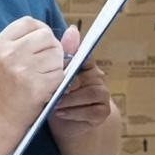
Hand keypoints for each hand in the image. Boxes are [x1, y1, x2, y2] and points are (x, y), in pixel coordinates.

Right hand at [0, 17, 66, 127]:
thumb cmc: (4, 86)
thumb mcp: (8, 58)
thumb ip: (36, 40)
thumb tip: (74, 30)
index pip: (29, 22)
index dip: (40, 32)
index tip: (39, 45)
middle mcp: (9, 54)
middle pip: (47, 36)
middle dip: (51, 48)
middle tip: (41, 64)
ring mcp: (22, 70)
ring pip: (56, 54)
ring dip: (55, 65)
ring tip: (41, 76)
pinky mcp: (36, 86)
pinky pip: (60, 74)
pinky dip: (57, 80)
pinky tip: (44, 87)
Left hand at [48, 25, 113, 141]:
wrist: (69, 126)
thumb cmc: (58, 98)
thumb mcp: (55, 76)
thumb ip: (62, 55)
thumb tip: (72, 29)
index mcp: (86, 65)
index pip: (82, 57)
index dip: (68, 66)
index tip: (56, 74)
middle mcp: (98, 77)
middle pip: (82, 76)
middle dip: (65, 85)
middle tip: (50, 91)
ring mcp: (103, 94)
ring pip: (88, 93)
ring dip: (68, 100)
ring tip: (54, 104)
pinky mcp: (103, 112)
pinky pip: (90, 110)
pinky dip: (73, 112)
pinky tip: (61, 113)